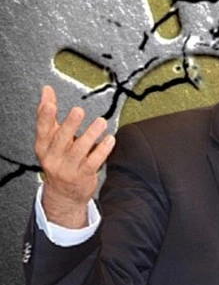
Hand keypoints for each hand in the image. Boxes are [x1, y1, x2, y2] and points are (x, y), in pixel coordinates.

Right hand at [34, 85, 115, 227]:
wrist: (63, 194)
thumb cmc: (58, 160)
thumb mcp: (49, 140)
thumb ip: (49, 115)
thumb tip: (46, 90)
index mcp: (43, 146)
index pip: (42, 129)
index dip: (44, 116)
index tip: (49, 103)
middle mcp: (53, 157)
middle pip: (60, 139)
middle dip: (69, 125)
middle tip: (78, 111)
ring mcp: (68, 168)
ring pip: (79, 150)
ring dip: (91, 134)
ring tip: (101, 122)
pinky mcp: (83, 176)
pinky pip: (94, 161)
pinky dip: (103, 150)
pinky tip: (110, 139)